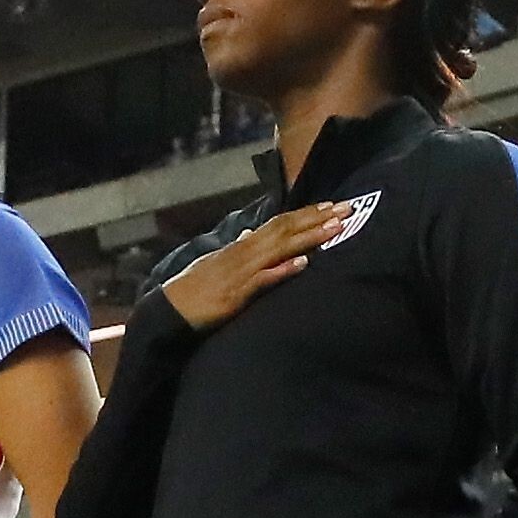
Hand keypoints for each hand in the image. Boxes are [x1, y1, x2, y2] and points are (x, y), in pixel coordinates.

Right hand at [160, 202, 356, 333]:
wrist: (169, 311)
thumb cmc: (194, 289)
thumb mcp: (217, 262)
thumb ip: (238, 248)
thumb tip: (251, 234)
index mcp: (242, 246)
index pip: (280, 223)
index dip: (307, 214)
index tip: (333, 206)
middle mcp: (244, 253)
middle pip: (286, 229)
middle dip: (318, 218)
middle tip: (348, 208)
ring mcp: (241, 272)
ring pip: (280, 249)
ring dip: (309, 237)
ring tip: (336, 229)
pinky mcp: (237, 295)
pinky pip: (263, 280)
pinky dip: (283, 271)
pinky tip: (303, 264)